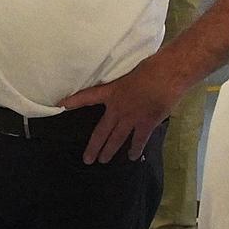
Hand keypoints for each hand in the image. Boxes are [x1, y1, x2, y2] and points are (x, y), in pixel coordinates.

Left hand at [58, 56, 183, 163]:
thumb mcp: (130, 72)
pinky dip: (135, 149)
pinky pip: (139, 140)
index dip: (74, 100)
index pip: (88, 96)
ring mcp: (131, 117)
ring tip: (103, 160)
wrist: (168, 74)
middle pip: (102, 131)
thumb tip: (126, 89)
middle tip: (87, 159)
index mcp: (113, 91)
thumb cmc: (151, 67)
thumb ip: (124, 84)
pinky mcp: (146, 123)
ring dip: (109, 151)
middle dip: (94, 146)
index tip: (61, 105)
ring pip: (117, 139)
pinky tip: (132, 157)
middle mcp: (118, 107)